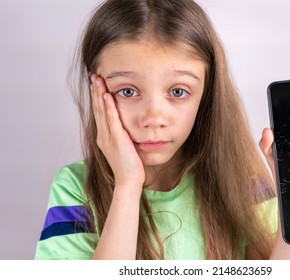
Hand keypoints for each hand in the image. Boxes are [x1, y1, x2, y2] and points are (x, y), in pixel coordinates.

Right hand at [90, 74, 144, 191]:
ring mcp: (108, 137)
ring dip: (99, 94)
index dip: (97, 98)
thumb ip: (122, 136)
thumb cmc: (129, 166)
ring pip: (102, 111)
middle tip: (94, 76)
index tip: (96, 84)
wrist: (128, 180)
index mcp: (104, 137)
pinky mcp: (117, 139)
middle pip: (97, 109)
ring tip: (97, 80)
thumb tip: (125, 127)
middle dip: (95, 91)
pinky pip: (112, 120)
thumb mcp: (123, 148)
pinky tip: (108, 96)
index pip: (99, 113)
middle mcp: (103, 135)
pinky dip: (109, 107)